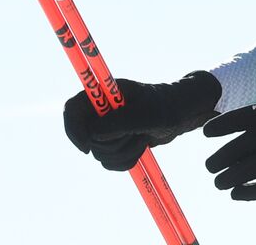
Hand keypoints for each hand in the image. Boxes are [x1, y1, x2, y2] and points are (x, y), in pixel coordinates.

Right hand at [63, 71, 221, 170]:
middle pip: (87, 138)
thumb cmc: (167, 108)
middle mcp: (102, 110)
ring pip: (100, 154)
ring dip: (125, 152)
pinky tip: (142, 147)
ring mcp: (108, 127)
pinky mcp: (116, 142)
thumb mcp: (147, 115)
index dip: (74, 130)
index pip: (72, 109)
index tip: (87, 147)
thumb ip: (120, 122)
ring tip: (144, 137)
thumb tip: (93, 135)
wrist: (182, 115)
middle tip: (135, 133)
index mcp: (105, 93)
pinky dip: (127, 161)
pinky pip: (110, 162)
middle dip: (112, 144)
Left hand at [203, 105, 255, 199]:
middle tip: (209, 166)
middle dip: (224, 154)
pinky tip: (238, 195)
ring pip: (254, 166)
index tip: (206, 133)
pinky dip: (251, 191)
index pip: (251, 115)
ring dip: (232, 175)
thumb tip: (245, 135)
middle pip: (248, 143)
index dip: (226, 123)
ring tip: (218, 183)